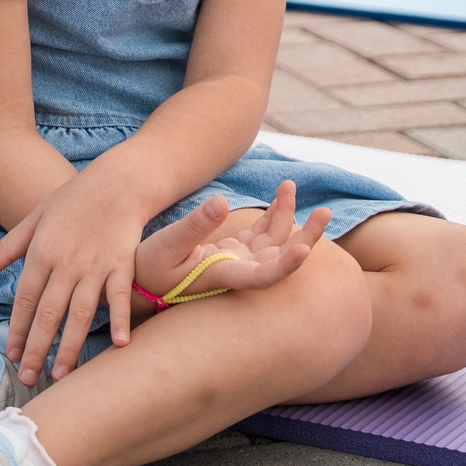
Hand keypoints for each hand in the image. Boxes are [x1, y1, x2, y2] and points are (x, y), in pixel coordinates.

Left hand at [0, 171, 149, 386]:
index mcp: (41, 253)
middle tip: (29, 378)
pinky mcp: (122, 264)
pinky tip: (119, 344)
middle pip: (48, 314)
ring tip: (61, 374)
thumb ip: (8, 247)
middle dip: (37, 349)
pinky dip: (120, 319)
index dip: (18, 330)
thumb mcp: (34, 217)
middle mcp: (66, 263)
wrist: (116, 182)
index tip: (13, 355)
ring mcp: (95, 265)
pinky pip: (119, 296)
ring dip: (70, 345)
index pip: (25, 300)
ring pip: (80, 312)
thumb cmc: (73, 200)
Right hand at [132, 183, 329, 312]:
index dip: (286, 266)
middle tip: (326, 213)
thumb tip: (223, 202)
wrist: (139, 281)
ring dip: (288, 215)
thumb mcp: (165, 246)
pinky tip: (282, 195)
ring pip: (274, 241)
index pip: (262, 277)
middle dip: (306, 237)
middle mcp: (237, 271)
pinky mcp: (233, 250)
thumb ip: (194, 226)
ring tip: (291, 184)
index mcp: (222, 276)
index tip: (303, 250)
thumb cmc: (147, 269)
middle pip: (281, 258)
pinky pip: (261, 233)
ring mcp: (237, 260)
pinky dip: (273, 214)